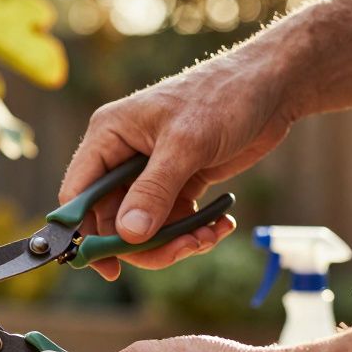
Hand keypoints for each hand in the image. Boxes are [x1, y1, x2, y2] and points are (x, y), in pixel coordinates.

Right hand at [64, 53, 293, 277]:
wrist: (271, 85)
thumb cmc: (222, 96)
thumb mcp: (185, 144)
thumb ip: (154, 190)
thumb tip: (129, 235)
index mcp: (109, 137)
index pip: (79, 194)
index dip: (86, 233)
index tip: (109, 266)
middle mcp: (123, 156)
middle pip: (114, 220)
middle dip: (145, 242)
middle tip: (182, 250)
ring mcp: (151, 172)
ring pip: (146, 227)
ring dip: (176, 241)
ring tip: (209, 236)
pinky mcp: (180, 182)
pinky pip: (174, 221)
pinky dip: (195, 231)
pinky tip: (221, 225)